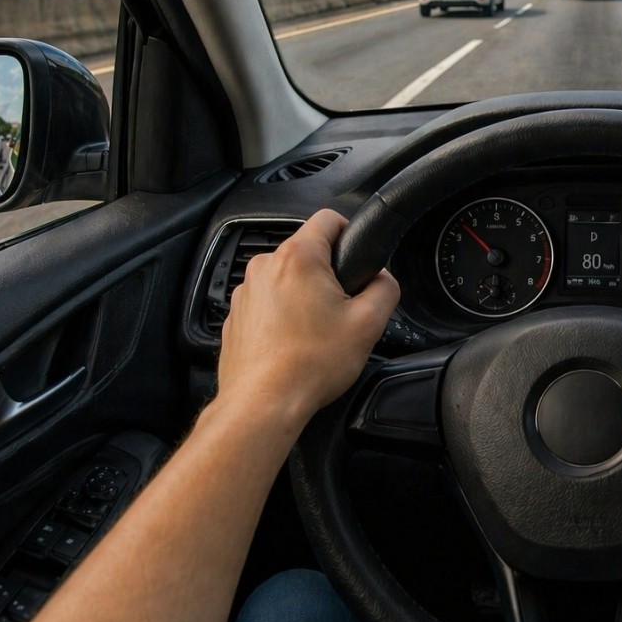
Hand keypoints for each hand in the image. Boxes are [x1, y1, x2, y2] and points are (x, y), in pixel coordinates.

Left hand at [218, 209, 399, 424]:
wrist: (264, 403)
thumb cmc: (309, 365)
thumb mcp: (369, 324)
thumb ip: (386, 288)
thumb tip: (383, 279)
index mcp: (298, 258)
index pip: (328, 218)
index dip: (350, 233)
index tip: (356, 258)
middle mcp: (265, 267)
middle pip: (307, 252)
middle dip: (328, 275)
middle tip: (342, 310)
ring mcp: (245, 292)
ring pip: (286, 280)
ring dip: (303, 297)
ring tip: (317, 333)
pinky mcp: (236, 316)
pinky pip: (267, 304)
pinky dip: (282, 317)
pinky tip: (294, 344)